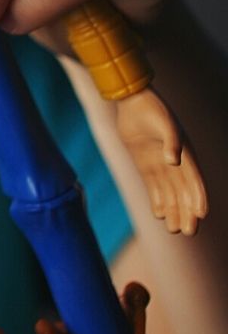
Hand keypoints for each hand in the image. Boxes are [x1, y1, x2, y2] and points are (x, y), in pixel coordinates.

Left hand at [115, 87, 207, 234]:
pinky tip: (159, 215)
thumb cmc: (152, 110)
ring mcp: (160, 164)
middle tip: (188, 231)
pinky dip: (157, 201)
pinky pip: (153, 186)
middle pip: (184, 192)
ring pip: (169, 193)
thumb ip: (171, 142)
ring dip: (173, 211)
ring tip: (174, 230)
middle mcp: (176, 162)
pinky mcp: (145, 164)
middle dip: (187, 212)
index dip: (198, 197)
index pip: (194, 180)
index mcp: (186, 153)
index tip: (201, 214)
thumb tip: (174, 162)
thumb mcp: (164, 124)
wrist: (132, 102)